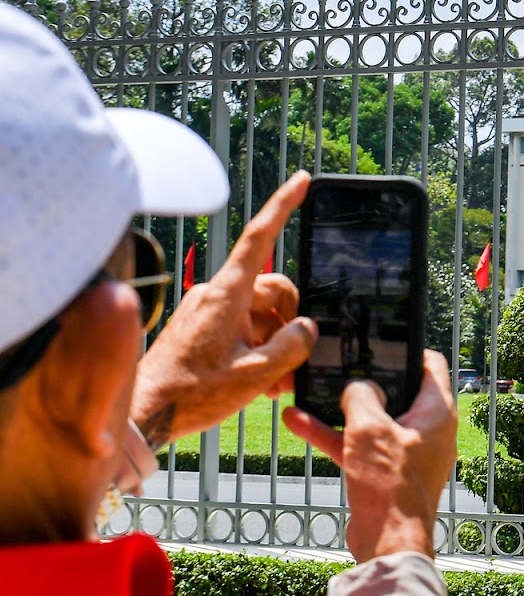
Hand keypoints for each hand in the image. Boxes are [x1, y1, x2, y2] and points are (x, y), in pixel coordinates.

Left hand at [129, 172, 316, 446]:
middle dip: (291, 321)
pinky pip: (243, 329)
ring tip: (276, 383)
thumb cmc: (191, 394)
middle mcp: (216, 295)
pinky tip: (263, 383)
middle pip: (272, 290)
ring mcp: (208, 311)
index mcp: (227, 296)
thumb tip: (307, 328)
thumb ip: (291, 346)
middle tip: (292, 361)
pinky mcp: (202, 328)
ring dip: (276, 343)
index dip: (283, 206)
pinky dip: (258, 350)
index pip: (259, 238)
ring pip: (260, 314)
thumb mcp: (255, 375)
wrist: (144, 415)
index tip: (302, 180)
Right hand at [283, 350, 457, 561]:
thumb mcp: (368, 428)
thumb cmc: (390, 484)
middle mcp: (429, 429)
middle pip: (398, 391)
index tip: (383, 342)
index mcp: (438, 412)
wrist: (388, 543)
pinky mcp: (388, 473)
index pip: (431, 365)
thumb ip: (360, 396)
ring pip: (373, 420)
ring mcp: (408, 452)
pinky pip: (361, 446)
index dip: (408, 349)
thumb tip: (357, 388)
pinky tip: (298, 422)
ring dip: (341, 409)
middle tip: (341, 364)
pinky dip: (335, 436)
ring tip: (307, 391)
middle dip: (366, 379)